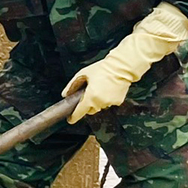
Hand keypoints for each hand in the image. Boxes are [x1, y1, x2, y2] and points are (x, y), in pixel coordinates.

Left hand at [61, 3, 187, 123]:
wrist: (122, 67)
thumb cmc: (102, 69)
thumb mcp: (83, 74)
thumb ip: (72, 85)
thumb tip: (65, 94)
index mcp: (91, 96)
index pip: (80, 112)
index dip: (74, 116)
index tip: (70, 119)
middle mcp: (101, 102)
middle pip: (89, 110)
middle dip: (86, 105)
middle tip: (87, 93)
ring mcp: (110, 103)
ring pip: (99, 106)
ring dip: (96, 101)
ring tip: (98, 88)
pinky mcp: (118, 102)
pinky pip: (108, 103)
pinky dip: (105, 99)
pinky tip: (107, 89)